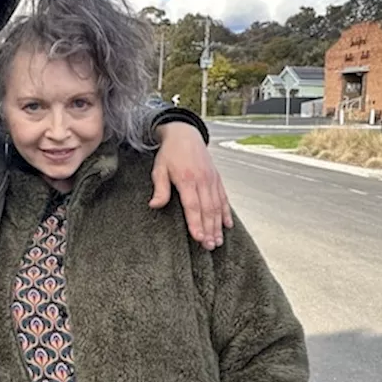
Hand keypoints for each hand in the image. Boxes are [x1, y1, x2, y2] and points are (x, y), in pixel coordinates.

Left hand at [149, 122, 232, 249]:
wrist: (185, 135)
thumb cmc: (170, 154)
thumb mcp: (159, 169)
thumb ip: (160, 188)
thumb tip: (154, 205)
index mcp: (187, 179)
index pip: (192, 206)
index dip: (196, 223)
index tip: (198, 238)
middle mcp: (202, 180)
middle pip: (207, 210)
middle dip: (209, 230)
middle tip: (209, 246)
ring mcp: (212, 180)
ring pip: (217, 206)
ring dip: (218, 225)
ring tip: (217, 242)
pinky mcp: (217, 179)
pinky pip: (224, 198)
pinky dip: (226, 213)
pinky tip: (227, 226)